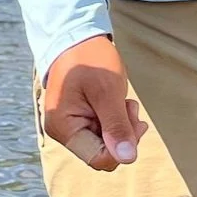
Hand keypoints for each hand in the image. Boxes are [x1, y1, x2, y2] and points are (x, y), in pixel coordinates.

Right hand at [43, 35, 147, 171]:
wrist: (77, 36)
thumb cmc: (89, 58)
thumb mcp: (108, 91)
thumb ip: (116, 126)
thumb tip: (128, 159)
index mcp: (63, 127)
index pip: (99, 159)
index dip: (122, 148)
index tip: (133, 122)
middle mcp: (63, 132)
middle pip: (103, 154)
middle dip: (123, 135)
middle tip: (130, 108)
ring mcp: (70, 126)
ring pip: (106, 144)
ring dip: (122, 126)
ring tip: (124, 102)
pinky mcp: (79, 120)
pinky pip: (103, 132)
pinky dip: (116, 121)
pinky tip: (119, 103)